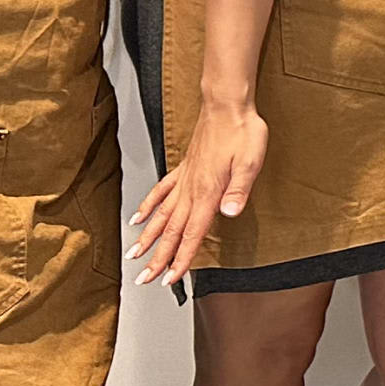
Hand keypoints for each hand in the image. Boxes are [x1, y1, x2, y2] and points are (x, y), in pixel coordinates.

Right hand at [130, 104, 267, 284]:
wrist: (227, 105)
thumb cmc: (243, 131)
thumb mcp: (250, 162)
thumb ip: (239, 190)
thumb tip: (230, 213)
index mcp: (208, 192)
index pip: (192, 234)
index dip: (180, 259)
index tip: (169, 280)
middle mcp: (192, 189)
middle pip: (171, 231)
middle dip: (158, 258)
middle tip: (143, 279)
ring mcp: (184, 179)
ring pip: (161, 215)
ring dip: (148, 238)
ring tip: (134, 255)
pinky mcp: (183, 168)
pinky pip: (161, 192)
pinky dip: (148, 206)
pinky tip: (138, 218)